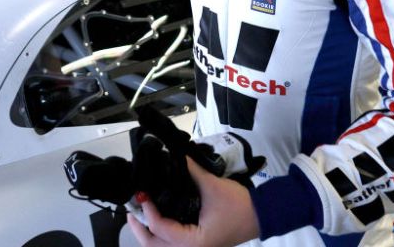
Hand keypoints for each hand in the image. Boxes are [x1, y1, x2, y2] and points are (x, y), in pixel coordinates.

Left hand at [128, 157, 259, 246]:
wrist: (262, 215)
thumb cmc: (239, 206)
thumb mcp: (213, 187)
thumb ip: (191, 171)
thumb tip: (175, 156)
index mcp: (194, 242)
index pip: (160, 229)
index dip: (148, 211)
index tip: (142, 194)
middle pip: (154, 246)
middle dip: (139, 229)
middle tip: (132, 209)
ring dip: (148, 233)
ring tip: (140, 213)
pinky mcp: (197, 244)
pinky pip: (171, 244)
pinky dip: (160, 234)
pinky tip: (156, 218)